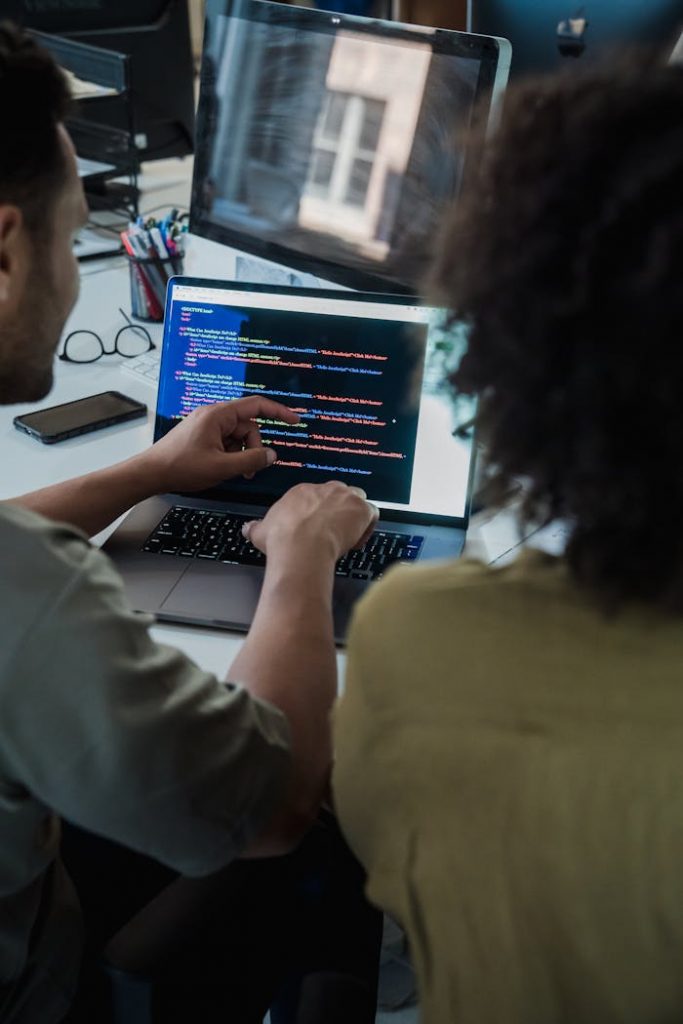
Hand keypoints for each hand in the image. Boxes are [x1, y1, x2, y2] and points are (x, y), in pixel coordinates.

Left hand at [141, 398, 298, 493]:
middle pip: (247, 426)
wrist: (150, 473)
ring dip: (241, 453)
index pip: (256, 405)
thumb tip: (272, 455)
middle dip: (253, 447)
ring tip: (233, 472)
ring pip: (237, 436)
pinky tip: (222, 468)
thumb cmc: (182, 467)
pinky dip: (229, 454)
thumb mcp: (221, 467)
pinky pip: (225, 441)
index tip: (295, 421)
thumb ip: (251, 460)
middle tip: (249, 470)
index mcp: (218, 415)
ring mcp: (206, 425)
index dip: (279, 411)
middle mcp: (213, 415)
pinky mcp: (200, 435)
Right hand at [243, 481, 378, 562]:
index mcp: (302, 492)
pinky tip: (356, 542)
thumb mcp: (261, 531)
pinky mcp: (361, 508)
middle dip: (338, 511)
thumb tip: (247, 528)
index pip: (316, 496)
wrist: (301, 546)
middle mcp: (325, 489)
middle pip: (338, 494)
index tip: (317, 528)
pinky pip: (371, 514)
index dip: (318, 513)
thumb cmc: (283, 539)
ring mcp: (345, 497)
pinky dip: (368, 527)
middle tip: (333, 531)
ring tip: (347, 536)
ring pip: (357, 500)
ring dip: (355, 516)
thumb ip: (255, 527)